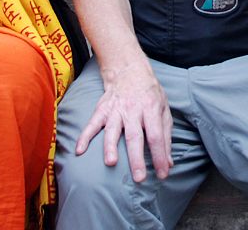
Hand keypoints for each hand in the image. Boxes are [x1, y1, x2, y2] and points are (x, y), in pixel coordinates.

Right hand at [75, 61, 172, 181]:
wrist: (129, 70)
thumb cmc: (149, 93)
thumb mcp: (164, 109)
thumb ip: (166, 136)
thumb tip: (169, 163)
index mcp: (151, 109)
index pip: (156, 136)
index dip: (159, 156)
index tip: (162, 174)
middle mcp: (133, 110)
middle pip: (135, 136)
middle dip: (137, 158)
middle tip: (139, 178)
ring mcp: (116, 110)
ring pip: (112, 130)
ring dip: (110, 146)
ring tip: (111, 162)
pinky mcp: (102, 109)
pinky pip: (92, 124)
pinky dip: (84, 136)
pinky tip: (79, 150)